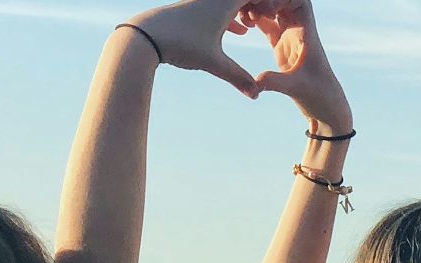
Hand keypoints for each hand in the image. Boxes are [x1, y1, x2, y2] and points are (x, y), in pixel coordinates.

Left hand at [130, 0, 279, 98]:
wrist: (144, 35)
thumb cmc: (180, 44)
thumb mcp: (213, 63)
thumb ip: (238, 77)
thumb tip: (257, 95)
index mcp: (223, 3)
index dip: (269, 4)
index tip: (276, 18)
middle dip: (260, 6)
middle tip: (269, 20)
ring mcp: (201, 2)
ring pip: (231, 2)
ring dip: (246, 10)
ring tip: (254, 27)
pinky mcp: (193, 9)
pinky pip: (220, 6)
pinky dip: (232, 15)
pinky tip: (238, 31)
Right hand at [244, 0, 351, 133]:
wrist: (326, 110)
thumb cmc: (319, 97)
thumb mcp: (296, 88)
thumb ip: (275, 82)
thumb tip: (255, 82)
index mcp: (307, 34)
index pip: (299, 1)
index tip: (267, 9)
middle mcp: (299, 31)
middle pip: (283, 1)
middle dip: (266, 1)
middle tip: (248, 11)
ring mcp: (290, 38)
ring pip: (273, 10)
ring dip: (258, 8)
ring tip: (242, 17)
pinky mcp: (281, 47)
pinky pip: (267, 25)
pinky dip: (255, 20)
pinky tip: (241, 24)